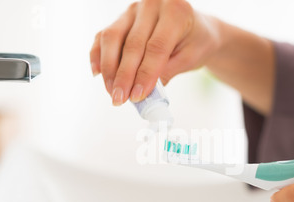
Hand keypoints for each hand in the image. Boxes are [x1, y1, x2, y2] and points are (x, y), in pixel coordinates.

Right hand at [90, 0, 220, 105]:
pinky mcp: (122, 17)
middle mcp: (152, 4)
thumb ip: (167, 72)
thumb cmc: (196, 42)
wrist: (196, 29)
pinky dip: (98, 55)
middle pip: (132, 44)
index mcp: (176, 11)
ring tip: (112, 92)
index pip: (156, 47)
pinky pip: (104, 36)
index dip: (145, 74)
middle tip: (119, 99)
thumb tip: (143, 94)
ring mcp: (134, 9)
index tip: (137, 96)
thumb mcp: (190, 58)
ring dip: (109, 68)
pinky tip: (98, 74)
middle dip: (124, 76)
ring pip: (112, 37)